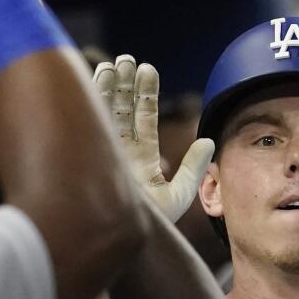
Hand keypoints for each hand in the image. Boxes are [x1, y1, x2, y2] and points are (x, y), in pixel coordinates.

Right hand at [93, 56, 212, 223]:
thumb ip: (193, 168)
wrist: (125, 239)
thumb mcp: (179, 194)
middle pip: (121, 110)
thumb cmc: (152, 225)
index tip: (147, 68)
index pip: (143, 119)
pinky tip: (93, 77)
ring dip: (107, 87)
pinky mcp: (89, 153)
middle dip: (123, 85)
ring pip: (104, 113)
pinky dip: (90, 99)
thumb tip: (209, 141)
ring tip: (113, 63)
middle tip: (127, 60)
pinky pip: (89, 121)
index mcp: (140, 159)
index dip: (145, 94)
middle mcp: (119, 152)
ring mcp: (103, 152)